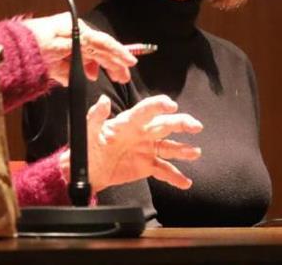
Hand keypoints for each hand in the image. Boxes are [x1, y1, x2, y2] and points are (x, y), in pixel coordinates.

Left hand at [21, 13, 135, 85]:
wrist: (9, 51)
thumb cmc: (34, 47)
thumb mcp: (61, 49)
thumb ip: (83, 53)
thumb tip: (97, 64)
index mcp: (76, 28)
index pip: (103, 42)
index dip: (119, 53)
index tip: (131, 63)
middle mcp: (72, 32)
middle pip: (97, 49)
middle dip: (111, 63)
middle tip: (123, 77)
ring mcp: (64, 42)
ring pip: (87, 55)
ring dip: (95, 67)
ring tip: (102, 78)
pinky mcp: (56, 52)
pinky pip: (74, 61)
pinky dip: (80, 69)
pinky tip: (84, 76)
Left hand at [85, 94, 202, 192]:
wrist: (87, 171)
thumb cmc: (87, 147)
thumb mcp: (88, 130)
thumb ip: (96, 116)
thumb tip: (102, 100)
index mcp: (129, 122)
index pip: (146, 111)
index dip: (159, 106)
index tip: (171, 105)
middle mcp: (142, 134)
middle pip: (165, 125)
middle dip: (182, 123)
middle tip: (195, 125)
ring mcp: (146, 150)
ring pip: (169, 147)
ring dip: (183, 149)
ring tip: (194, 153)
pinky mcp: (147, 166)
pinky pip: (164, 170)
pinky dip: (175, 176)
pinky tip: (185, 182)